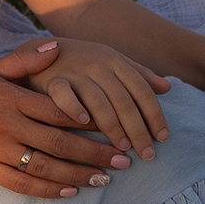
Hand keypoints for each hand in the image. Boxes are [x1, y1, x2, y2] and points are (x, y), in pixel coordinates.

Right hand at [0, 42, 137, 197]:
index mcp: (12, 98)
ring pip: (48, 167)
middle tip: (125, 159)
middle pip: (62, 143)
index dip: (90, 120)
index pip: (60, 110)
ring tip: (105, 180)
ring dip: (81, 175)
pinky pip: (24, 183)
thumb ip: (22, 63)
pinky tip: (70, 192)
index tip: (114, 126)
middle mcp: (9, 124)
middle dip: (97, 153)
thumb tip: (56, 47)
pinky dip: (49, 190)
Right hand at [27, 38, 172, 160]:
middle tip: (147, 153)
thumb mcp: (110, 61)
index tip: (163, 138)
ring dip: (113, 126)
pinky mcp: (51, 80)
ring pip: (99, 101)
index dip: (154, 115)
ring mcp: (74, 72)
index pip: (142, 90)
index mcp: (114, 61)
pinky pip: (64, 95)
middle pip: (124, 100)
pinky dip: (74, 108)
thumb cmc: (80, 61)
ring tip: (123, 148)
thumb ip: (138, 74)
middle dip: (138, 129)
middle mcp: (97, 65)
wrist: (37, 50)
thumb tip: (167, 87)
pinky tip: (84, 124)